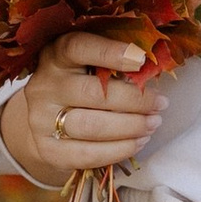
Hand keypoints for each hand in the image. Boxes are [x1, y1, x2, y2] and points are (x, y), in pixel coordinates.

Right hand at [0, 31, 161, 188]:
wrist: (48, 122)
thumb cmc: (80, 86)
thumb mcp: (89, 66)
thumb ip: (112, 64)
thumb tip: (151, 69)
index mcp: (56, 56)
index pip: (78, 48)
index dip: (110, 52)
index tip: (141, 59)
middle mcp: (44, 85)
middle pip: (93, 93)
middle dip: (135, 100)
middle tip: (160, 104)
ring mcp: (40, 119)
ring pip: (92, 126)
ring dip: (130, 127)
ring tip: (152, 124)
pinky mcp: (47, 149)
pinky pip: (87, 154)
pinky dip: (118, 150)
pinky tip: (137, 143)